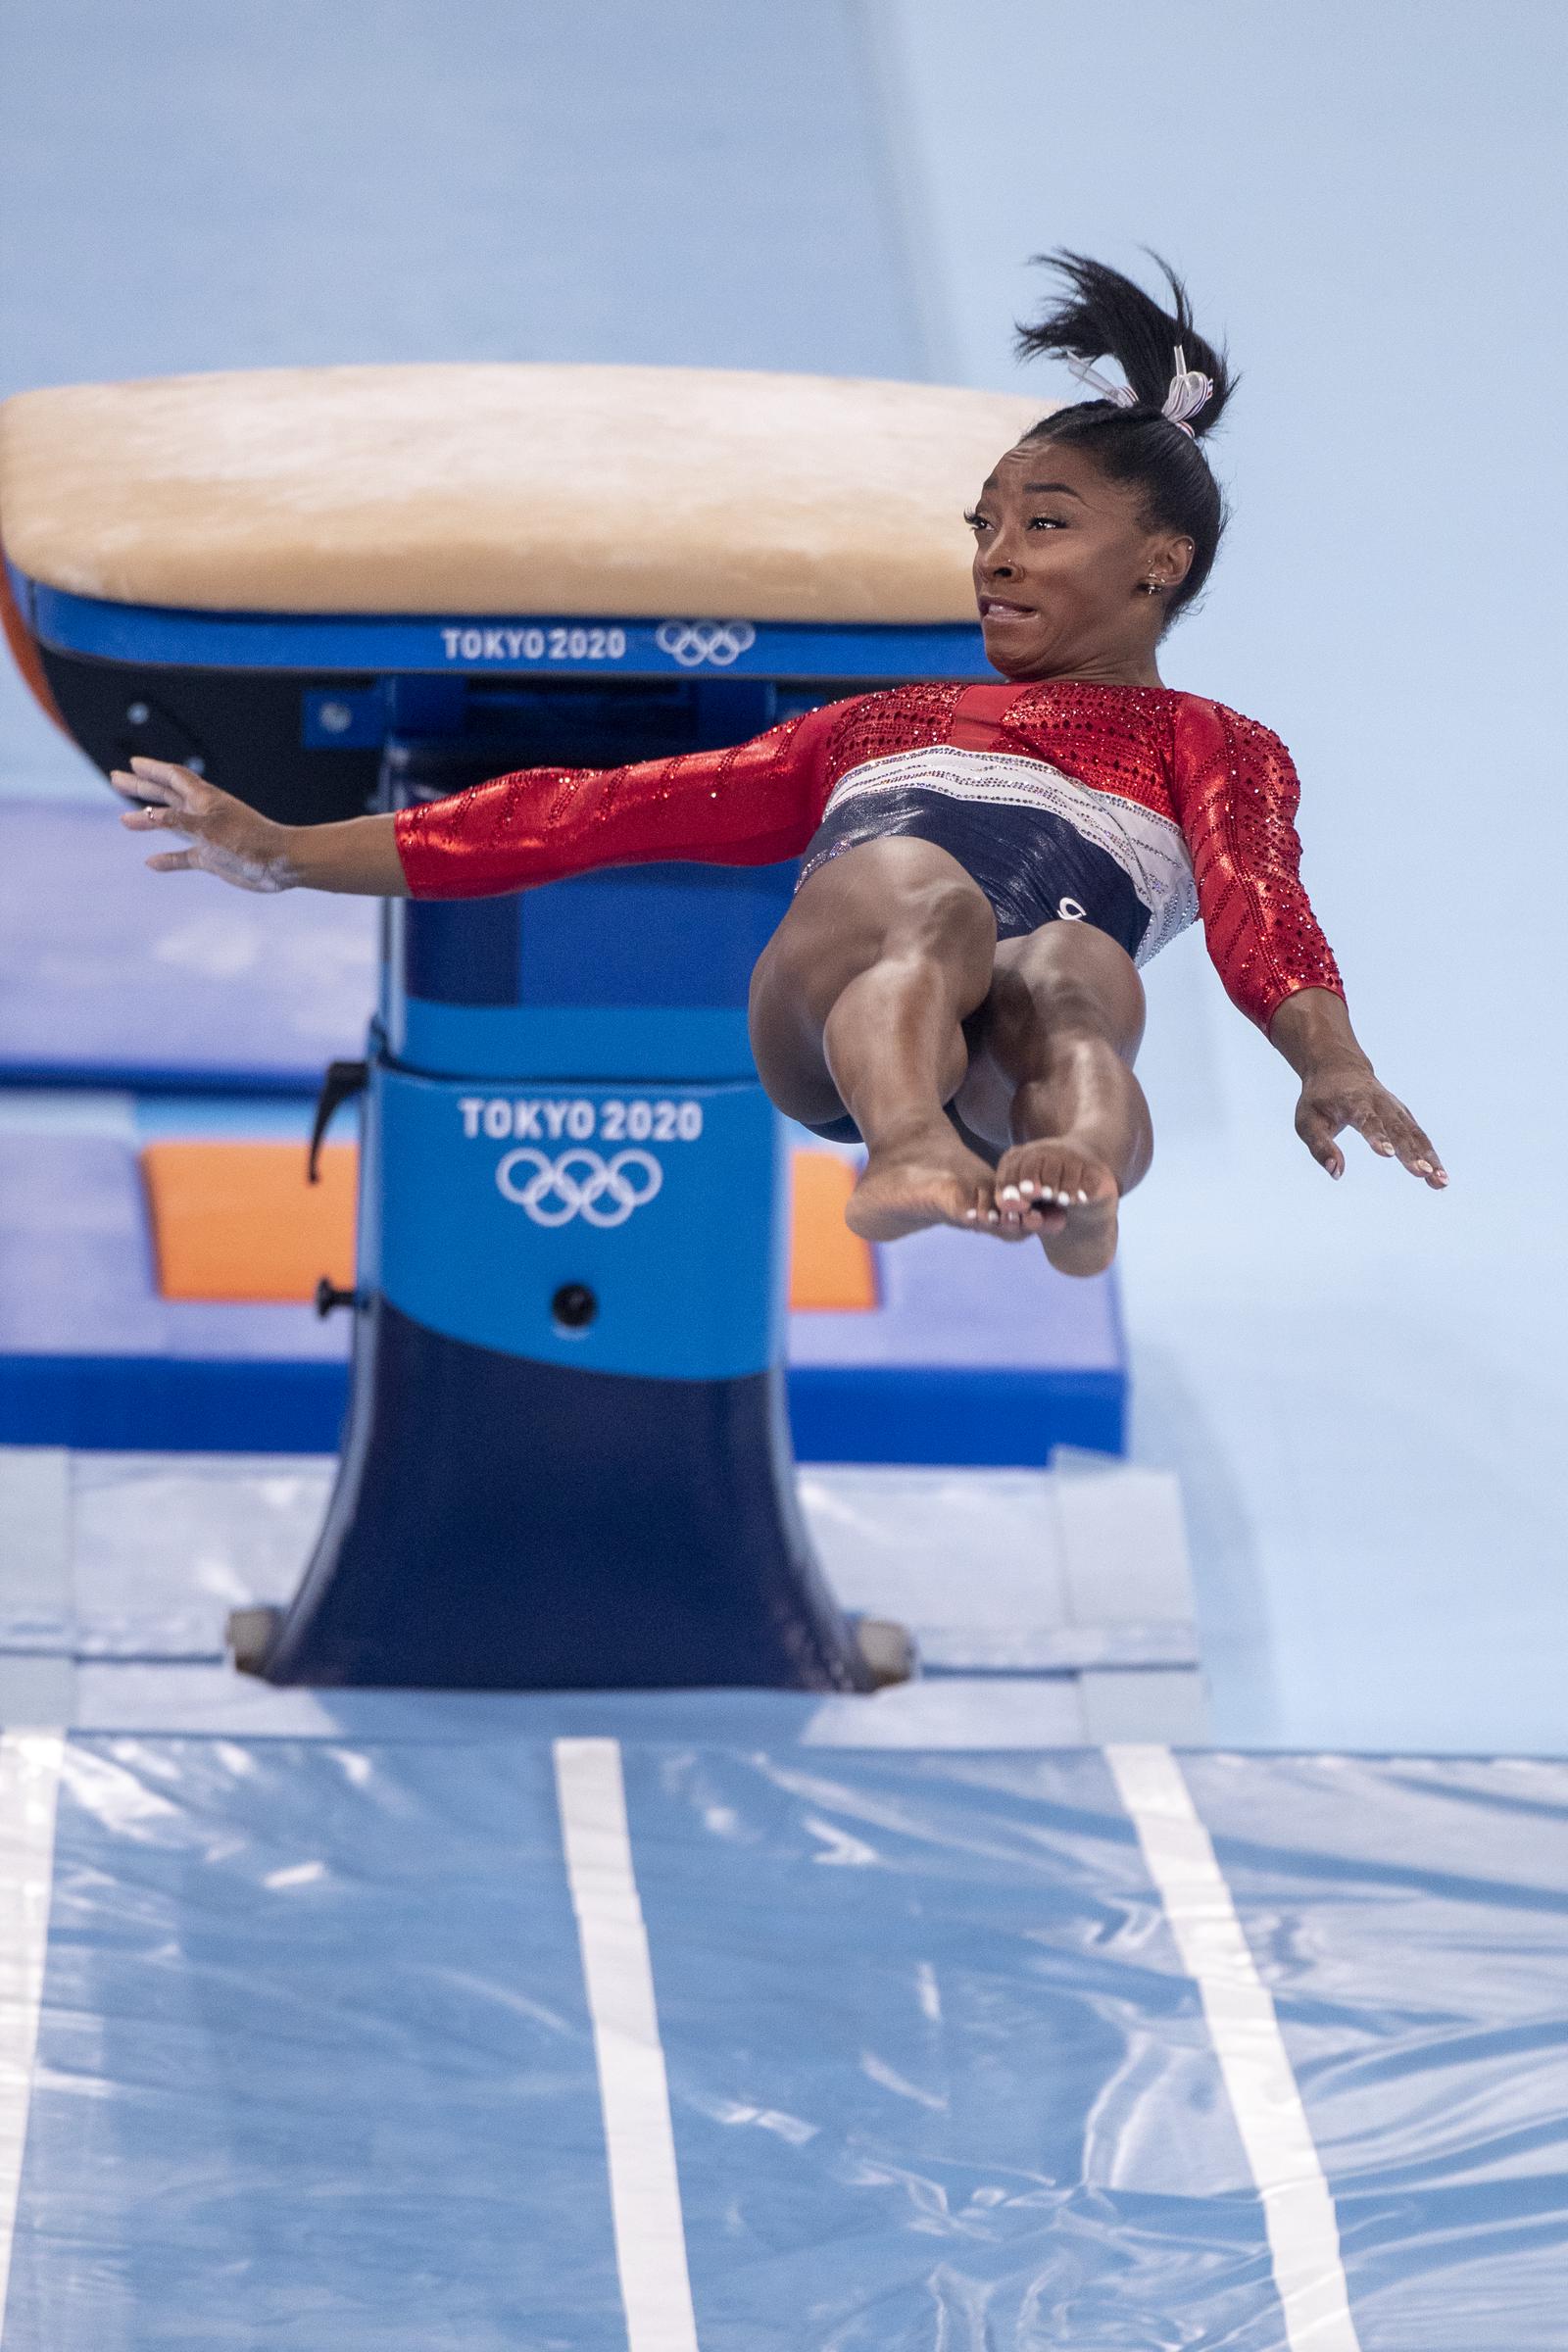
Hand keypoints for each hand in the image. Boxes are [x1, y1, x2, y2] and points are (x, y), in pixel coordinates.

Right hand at [110, 758, 295, 892]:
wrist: (280, 864)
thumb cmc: (247, 841)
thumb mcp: (207, 829)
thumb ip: (175, 822)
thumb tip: (142, 817)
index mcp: (205, 799)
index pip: (173, 777)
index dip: (152, 769)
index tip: (131, 763)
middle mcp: (204, 813)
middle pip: (167, 795)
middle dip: (142, 787)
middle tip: (116, 778)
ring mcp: (207, 835)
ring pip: (172, 824)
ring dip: (148, 820)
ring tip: (124, 820)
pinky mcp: (212, 857)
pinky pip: (184, 856)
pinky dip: (168, 859)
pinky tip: (151, 862)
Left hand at [1294, 1057, 1446, 1189]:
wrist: (1339, 1068)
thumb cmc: (1319, 1099)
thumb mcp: (1307, 1121)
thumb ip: (1320, 1147)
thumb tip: (1336, 1173)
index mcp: (1353, 1102)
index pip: (1367, 1120)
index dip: (1377, 1136)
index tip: (1388, 1154)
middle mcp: (1380, 1104)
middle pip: (1398, 1130)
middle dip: (1411, 1153)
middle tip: (1423, 1173)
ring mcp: (1395, 1109)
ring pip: (1415, 1134)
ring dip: (1429, 1158)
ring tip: (1440, 1181)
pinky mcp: (1404, 1116)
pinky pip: (1420, 1137)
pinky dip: (1431, 1156)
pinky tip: (1440, 1177)